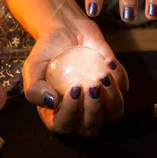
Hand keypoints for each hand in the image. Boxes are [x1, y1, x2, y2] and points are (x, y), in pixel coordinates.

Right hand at [22, 15, 128, 137]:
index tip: (74, 89)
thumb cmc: (46, 52)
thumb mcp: (32, 68)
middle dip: (94, 110)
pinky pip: (123, 88)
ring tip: (102, 76)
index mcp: (57, 113)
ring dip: (113, 98)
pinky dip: (120, 76)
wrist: (65, 29)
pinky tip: (108, 61)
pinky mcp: (115, 84)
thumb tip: (52, 103)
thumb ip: (34, 89)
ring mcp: (100, 99)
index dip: (71, 113)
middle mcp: (80, 112)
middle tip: (91, 86)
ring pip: (114, 114)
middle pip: (92, 128)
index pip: (65, 126)